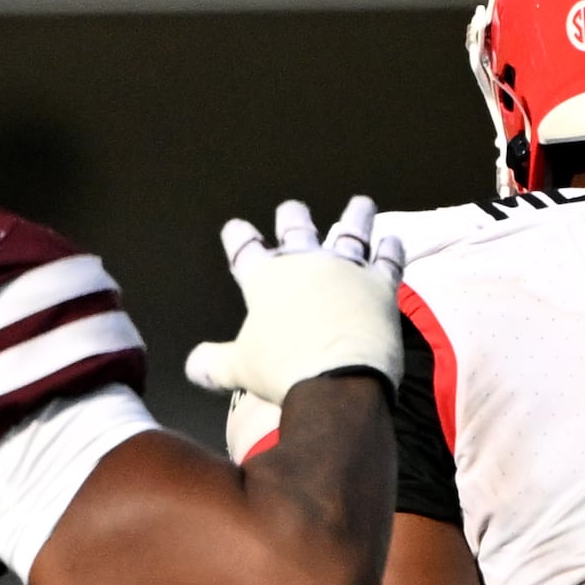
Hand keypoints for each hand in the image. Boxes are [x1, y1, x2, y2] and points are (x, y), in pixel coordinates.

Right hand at [182, 196, 404, 403]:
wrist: (336, 380)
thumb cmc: (280, 370)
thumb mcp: (237, 369)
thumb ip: (214, 363)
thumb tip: (193, 365)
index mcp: (265, 279)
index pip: (246, 250)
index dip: (239, 237)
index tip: (235, 227)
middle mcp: (306, 264)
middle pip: (297, 231)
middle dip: (292, 218)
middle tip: (291, 208)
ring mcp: (347, 270)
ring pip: (351, 234)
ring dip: (356, 217)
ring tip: (361, 204)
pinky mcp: (381, 285)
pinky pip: (388, 260)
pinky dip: (390, 249)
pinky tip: (391, 239)